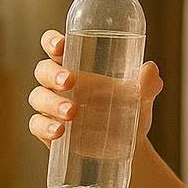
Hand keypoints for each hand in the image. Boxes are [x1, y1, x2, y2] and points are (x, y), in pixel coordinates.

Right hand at [28, 29, 163, 150]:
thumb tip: (150, 69)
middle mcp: (60, 83)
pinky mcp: (48, 130)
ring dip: (51, 103)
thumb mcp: (141, 97)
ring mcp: (52, 106)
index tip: (60, 45)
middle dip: (53, 74)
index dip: (51, 41)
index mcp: (78, 65)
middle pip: (43, 70)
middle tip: (70, 82)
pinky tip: (59, 131)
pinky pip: (36, 125)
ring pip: (38, 97)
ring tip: (72, 113)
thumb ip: (147, 84)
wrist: (130, 146)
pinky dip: (44, 127)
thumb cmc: (130, 110)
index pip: (56, 46)